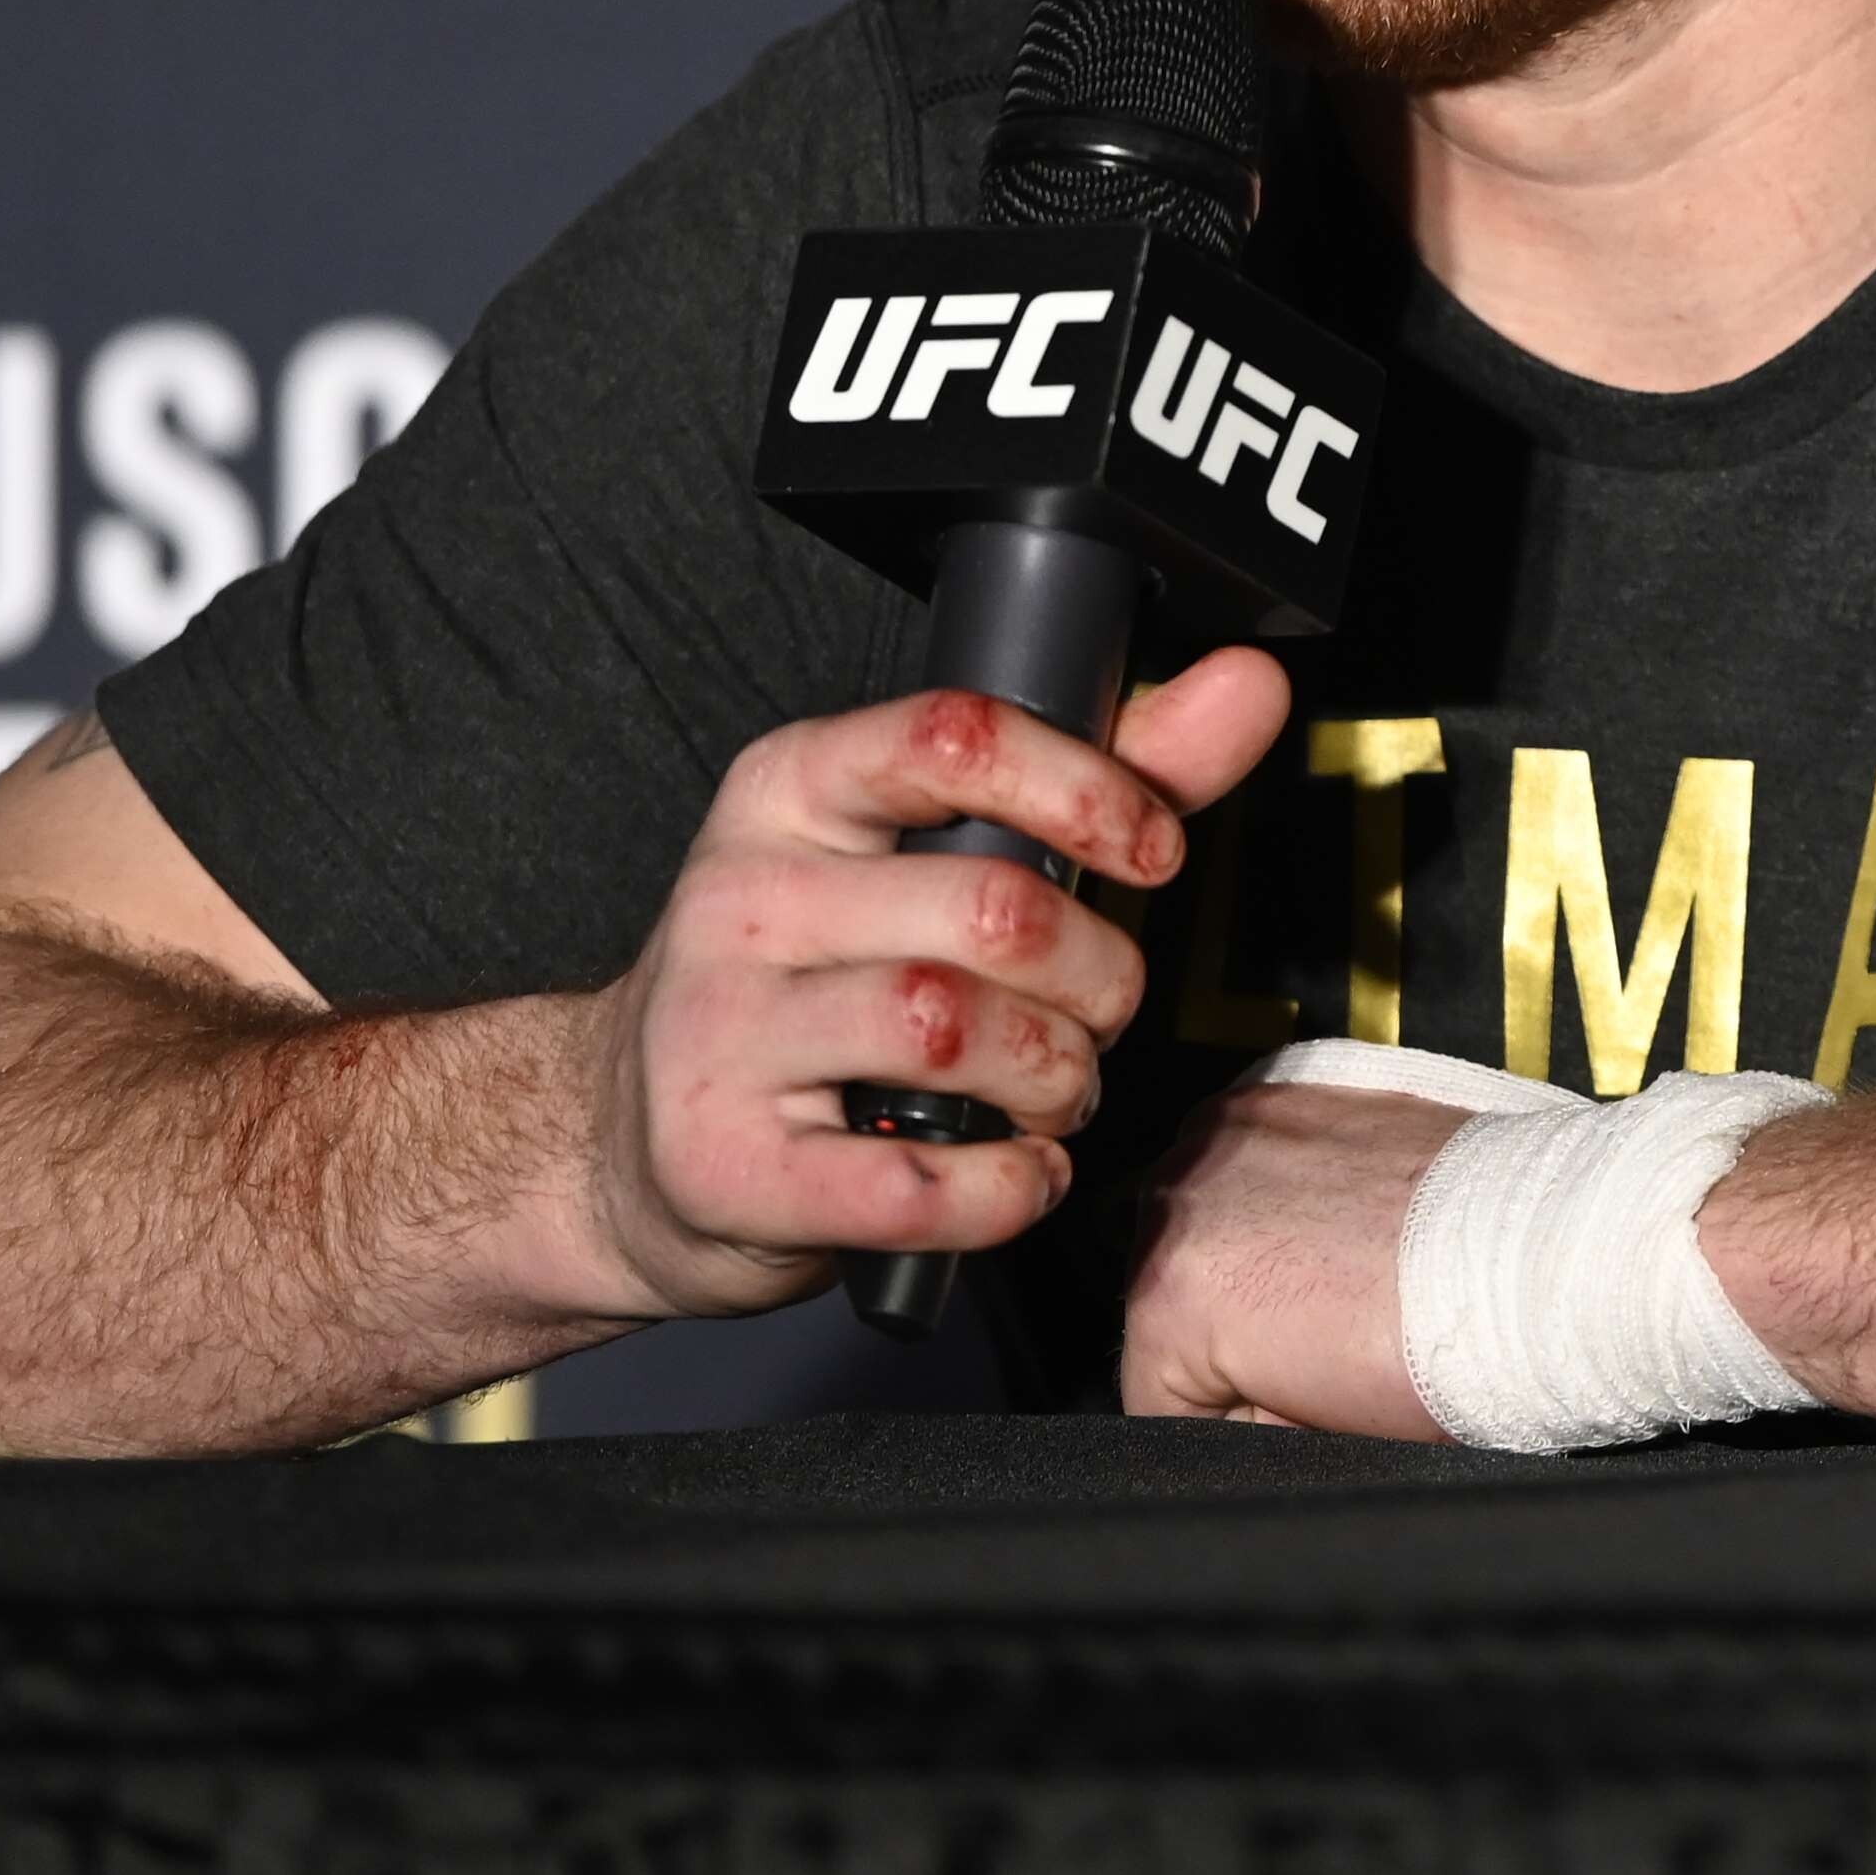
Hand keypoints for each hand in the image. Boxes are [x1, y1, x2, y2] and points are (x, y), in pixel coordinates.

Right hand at [571, 649, 1290, 1318]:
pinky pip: (916, 1182)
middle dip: (1098, 978)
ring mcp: (719, 1033)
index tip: (1150, 849)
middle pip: (991, 909)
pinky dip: (1006, 1188)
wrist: (631, 1144)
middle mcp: (741, 898)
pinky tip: (1011, 1172)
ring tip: (1050, 1090)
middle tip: (1094, 1016)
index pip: (952, 739)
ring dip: (1056, 1077)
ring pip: (955, 1031)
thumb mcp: (926, 858)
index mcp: (792, 792)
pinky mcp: (723, 1167)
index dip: (1088, 791)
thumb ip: (1095, 779)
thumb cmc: (816, 987)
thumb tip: (1244, 686)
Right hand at [1117, 1077, 1461, 1432]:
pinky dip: (1286, 1188)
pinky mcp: (1289, 1088)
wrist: (1554, 1253)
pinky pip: (1252, 1158)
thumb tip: (1236, 1422)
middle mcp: (1179, 1196)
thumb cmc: (1455, 1350)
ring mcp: (1232, 1128)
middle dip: (1239, 1337)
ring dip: (1253, 1256)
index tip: (1302, 1412)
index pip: (1161, 1400)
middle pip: (1174, 1303)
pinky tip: (1350, 1219)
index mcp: (1169, 1296)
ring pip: (1206, 1227)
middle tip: (1331, 1349)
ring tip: (1346, 1280)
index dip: (1238, 1425)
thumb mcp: (1321, 1442)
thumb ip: (1243, 1429)